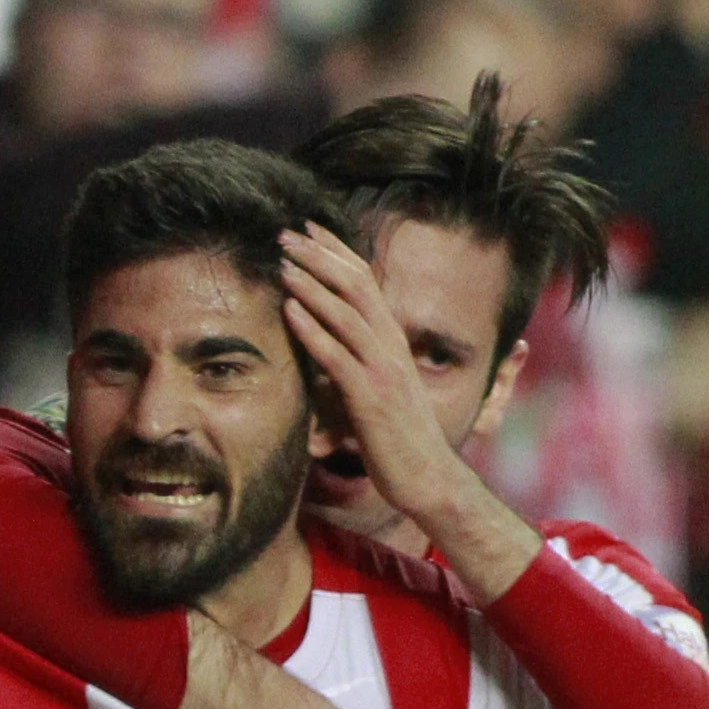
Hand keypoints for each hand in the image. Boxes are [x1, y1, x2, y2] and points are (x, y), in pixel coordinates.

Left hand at [277, 225, 471, 515]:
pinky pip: (338, 356)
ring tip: (282, 261)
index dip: (336, 253)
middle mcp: (391, 346)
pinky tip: (289, 309)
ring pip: (346, 313)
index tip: (308, 230)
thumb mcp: (372, 390)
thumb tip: (322, 348)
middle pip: (356, 285)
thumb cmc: (395, 439)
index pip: (364, 283)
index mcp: (391, 341)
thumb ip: (352, 364)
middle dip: (320, 255)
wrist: (427, 478)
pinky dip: (312, 329)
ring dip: (312, 284)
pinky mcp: (370, 397)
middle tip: (286, 232)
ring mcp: (383, 370)